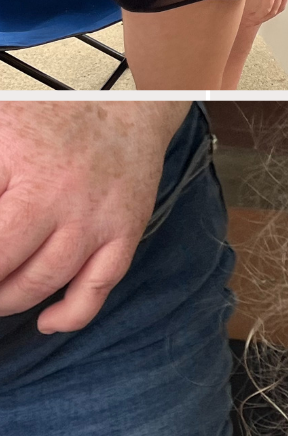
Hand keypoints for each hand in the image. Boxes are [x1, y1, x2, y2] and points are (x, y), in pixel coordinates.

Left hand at [0, 101, 184, 330]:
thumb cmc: (50, 122)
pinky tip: (46, 321)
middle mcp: (58, 196)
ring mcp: (93, 219)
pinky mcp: (124, 233)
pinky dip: (71, 313)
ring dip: (9, 299)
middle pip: (3, 260)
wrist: (127, 113)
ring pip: (44, 279)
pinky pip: (98, 286)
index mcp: (18, 164)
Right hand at [247, 0, 287, 25]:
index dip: (274, 8)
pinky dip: (259, 14)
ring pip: (272, 9)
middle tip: (257, 19)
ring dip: (263, 17)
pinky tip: (252, 16)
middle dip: (268, 15)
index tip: (263, 12)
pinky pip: (266, 6)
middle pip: (279, 6)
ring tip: (253, 20)